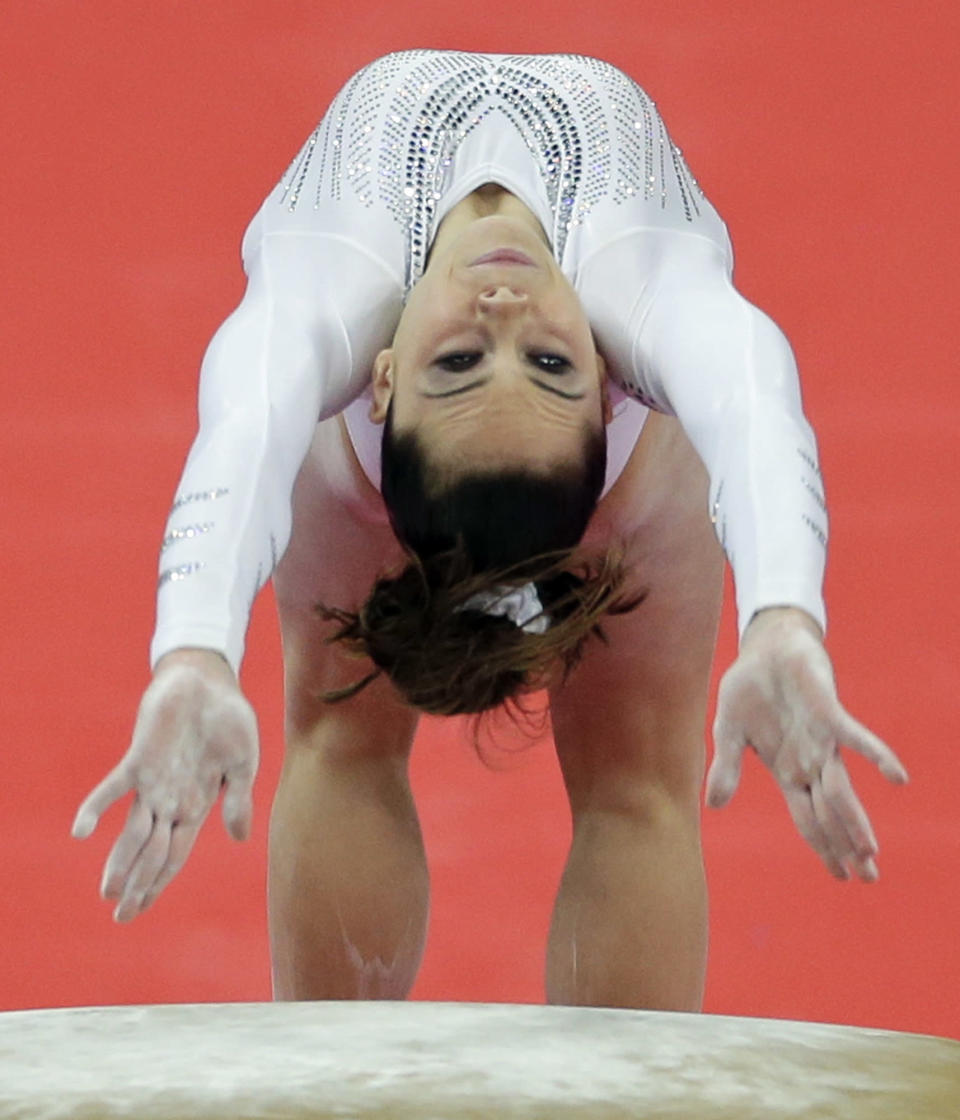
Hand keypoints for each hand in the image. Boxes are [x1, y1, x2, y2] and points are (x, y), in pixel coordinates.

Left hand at [72, 649, 259, 920]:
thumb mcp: (244, 763)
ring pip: (134, 832)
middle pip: (151, 853)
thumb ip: (239, 800)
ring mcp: (153, 783)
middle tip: (120, 916)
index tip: (140, 910)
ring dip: (122, 861)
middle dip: (138, 885)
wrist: (209, 681)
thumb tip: (239, 841)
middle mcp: (171, 802)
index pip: (173, 856)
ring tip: (108, 891)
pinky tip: (81, 831)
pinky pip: (114, 788)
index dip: (158, 884)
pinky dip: (97, 808)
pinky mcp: (140, 760)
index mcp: (196, 807)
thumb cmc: (230, 721)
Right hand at [705, 609, 907, 881]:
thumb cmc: (748, 689)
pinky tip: (898, 778)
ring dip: (854, 821)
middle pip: (831, 814)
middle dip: (848, 847)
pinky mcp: (828, 714)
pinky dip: (877, 757)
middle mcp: (809, 763)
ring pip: (840, 790)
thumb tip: (713, 807)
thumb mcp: (728, 732)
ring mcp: (821, 741)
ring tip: (869, 852)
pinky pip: (855, 739)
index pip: (808, 819)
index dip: (824, 847)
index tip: (840, 876)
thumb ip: (726, 769)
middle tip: (869, 879)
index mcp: (787, 771)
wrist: (765, 648)